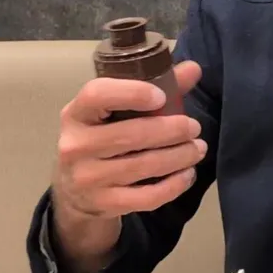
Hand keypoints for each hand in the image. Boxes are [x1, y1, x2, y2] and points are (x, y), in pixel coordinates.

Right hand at [52, 61, 206, 219]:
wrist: (74, 190)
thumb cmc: (102, 138)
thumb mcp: (115, 111)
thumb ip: (155, 87)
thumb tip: (193, 68)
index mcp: (76, 114)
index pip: (97, 95)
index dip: (132, 93)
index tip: (161, 96)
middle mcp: (75, 145)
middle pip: (131, 134)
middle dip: (172, 130)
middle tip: (194, 128)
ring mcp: (87, 178)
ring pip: (143, 166)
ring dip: (179, 156)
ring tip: (198, 149)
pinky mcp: (103, 203)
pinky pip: (147, 197)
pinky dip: (174, 186)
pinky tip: (187, 174)